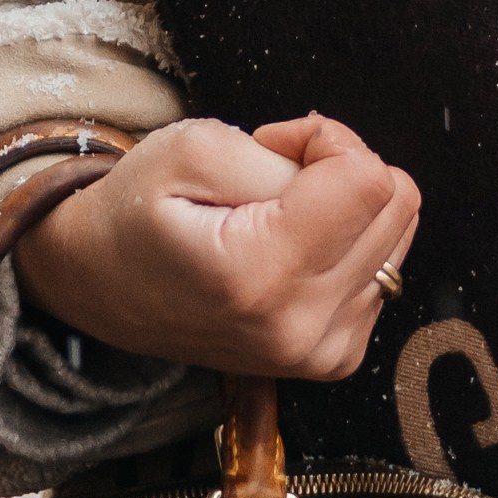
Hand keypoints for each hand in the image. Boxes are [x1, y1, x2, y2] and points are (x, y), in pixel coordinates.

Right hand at [11, 112, 418, 380]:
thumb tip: (349, 168)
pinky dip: (344, 244)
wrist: (100, 286)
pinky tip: (288, 247)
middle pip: (395, 203)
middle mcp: (300, 328)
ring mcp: (320, 351)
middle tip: (272, 176)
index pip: (368, 180)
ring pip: (397, 234)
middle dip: (339, 168)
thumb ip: (285, 153)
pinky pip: (383, 270)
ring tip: (276, 212)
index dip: (325, 139)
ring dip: (344, 206)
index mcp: (260, 276)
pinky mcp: (333, 357)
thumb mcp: (192, 148)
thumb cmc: (136, 211)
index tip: (273, 146)